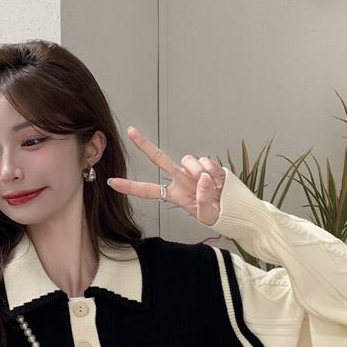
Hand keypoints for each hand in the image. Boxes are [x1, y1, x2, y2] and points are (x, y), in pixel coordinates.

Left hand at [106, 126, 225, 226]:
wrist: (235, 209)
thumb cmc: (217, 214)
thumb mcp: (206, 215)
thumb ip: (202, 198)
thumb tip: (202, 177)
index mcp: (173, 195)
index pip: (148, 190)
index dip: (130, 187)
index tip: (112, 182)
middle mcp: (180, 179)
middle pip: (159, 159)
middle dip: (144, 144)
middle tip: (130, 130)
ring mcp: (193, 171)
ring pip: (187, 159)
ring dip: (197, 170)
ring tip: (210, 184)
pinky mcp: (208, 164)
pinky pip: (207, 162)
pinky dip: (213, 171)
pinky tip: (218, 181)